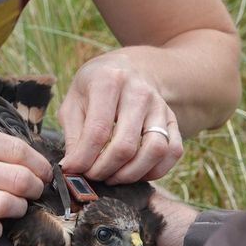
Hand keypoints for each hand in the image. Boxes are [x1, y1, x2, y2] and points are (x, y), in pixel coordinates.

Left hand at [58, 53, 183, 183]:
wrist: (126, 69)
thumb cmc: (93, 89)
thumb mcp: (73, 102)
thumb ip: (73, 135)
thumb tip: (73, 168)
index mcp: (109, 81)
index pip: (98, 131)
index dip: (84, 158)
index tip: (72, 170)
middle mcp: (139, 92)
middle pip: (126, 145)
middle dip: (104, 169)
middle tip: (91, 176)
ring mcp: (160, 106)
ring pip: (155, 151)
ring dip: (130, 174)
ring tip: (112, 177)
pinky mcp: (172, 119)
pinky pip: (173, 152)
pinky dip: (155, 171)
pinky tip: (135, 173)